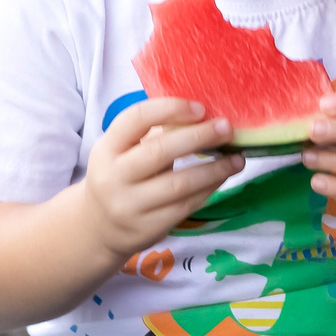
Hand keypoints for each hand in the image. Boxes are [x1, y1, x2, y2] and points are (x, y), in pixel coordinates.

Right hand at [81, 97, 242, 256]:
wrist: (99, 227)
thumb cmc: (120, 177)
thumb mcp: (122, 152)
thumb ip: (152, 134)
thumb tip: (203, 116)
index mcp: (107, 148)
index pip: (136, 118)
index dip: (170, 109)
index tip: (200, 108)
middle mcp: (114, 176)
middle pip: (161, 151)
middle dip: (200, 137)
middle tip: (227, 129)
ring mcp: (130, 205)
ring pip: (180, 183)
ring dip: (214, 169)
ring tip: (237, 159)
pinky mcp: (148, 227)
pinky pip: (186, 206)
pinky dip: (208, 189)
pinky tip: (221, 178)